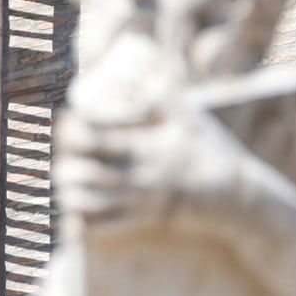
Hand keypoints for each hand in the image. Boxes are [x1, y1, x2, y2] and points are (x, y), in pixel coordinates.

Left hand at [53, 104, 245, 241]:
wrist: (239, 198)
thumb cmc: (213, 151)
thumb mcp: (193, 117)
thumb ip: (166, 94)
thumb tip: (150, 67)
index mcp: (152, 146)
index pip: (104, 136)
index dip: (78, 128)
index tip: (64, 120)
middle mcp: (145, 174)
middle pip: (91, 169)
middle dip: (66, 161)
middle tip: (55, 151)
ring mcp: (145, 201)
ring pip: (94, 201)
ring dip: (70, 192)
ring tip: (60, 181)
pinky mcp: (148, 222)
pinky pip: (109, 229)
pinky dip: (85, 226)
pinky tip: (69, 219)